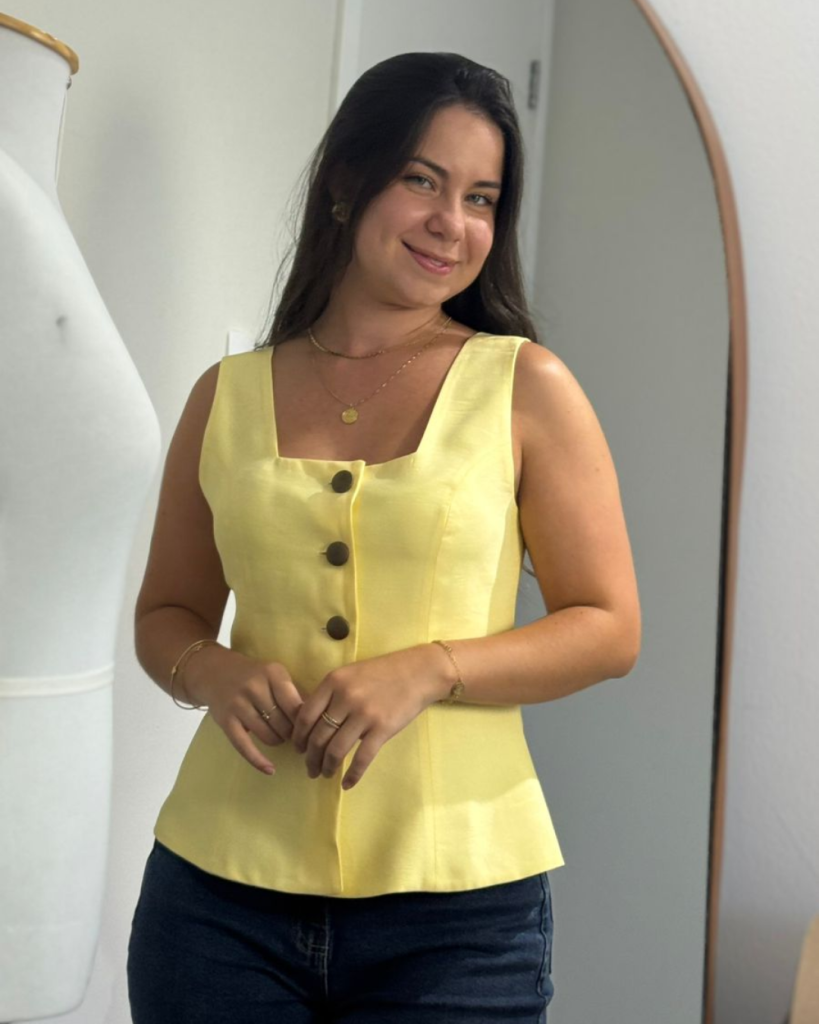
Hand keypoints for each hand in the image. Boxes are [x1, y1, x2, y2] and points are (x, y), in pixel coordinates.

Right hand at [184, 645, 307, 774]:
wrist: (215, 672)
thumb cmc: (254, 676)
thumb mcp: (275, 676)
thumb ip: (295, 694)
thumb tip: (320, 720)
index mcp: (273, 673)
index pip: (296, 706)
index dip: (306, 723)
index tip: (310, 730)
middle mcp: (255, 687)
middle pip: (283, 723)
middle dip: (292, 734)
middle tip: (294, 736)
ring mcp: (238, 704)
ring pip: (267, 735)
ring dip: (277, 741)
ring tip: (278, 737)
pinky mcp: (225, 720)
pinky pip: (244, 746)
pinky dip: (258, 761)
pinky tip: (270, 770)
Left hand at [291, 644, 449, 789]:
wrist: (419, 672)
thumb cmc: (383, 672)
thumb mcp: (350, 674)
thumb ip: (331, 694)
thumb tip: (312, 724)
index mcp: (333, 681)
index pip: (306, 716)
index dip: (299, 737)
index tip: (299, 749)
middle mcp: (345, 697)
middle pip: (318, 736)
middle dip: (310, 758)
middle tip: (310, 768)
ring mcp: (364, 714)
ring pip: (336, 750)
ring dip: (327, 767)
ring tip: (325, 774)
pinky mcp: (383, 729)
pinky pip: (362, 758)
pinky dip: (352, 775)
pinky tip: (347, 784)